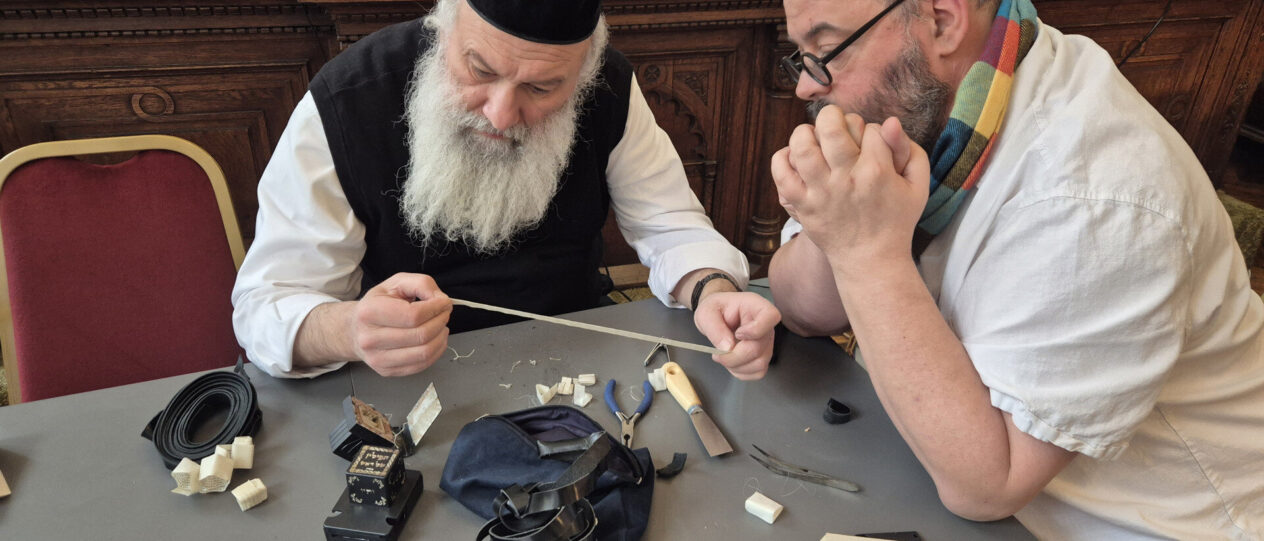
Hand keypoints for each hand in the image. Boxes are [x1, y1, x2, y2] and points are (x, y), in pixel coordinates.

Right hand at [351, 273, 452, 375]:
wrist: (355, 330)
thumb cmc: (378, 305)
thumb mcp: (396, 283)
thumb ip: (421, 284)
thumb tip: (440, 299)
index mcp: (370, 312)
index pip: (414, 315)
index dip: (436, 308)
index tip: (444, 302)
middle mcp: (370, 338)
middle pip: (421, 335)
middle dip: (441, 321)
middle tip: (444, 313)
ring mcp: (377, 358)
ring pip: (424, 352)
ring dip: (441, 337)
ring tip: (441, 326)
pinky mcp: (386, 371)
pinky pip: (421, 365)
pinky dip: (436, 351)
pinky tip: (436, 339)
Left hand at [693, 292, 781, 379]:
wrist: (718, 317)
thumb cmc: (716, 310)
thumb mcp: (707, 313)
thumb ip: (714, 328)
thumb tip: (727, 347)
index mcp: (756, 306)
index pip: (770, 316)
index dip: (755, 330)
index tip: (737, 334)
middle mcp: (767, 325)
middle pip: (758, 348)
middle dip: (733, 356)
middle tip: (717, 353)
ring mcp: (767, 342)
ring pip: (759, 363)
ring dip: (736, 365)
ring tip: (723, 356)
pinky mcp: (764, 357)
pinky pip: (758, 372)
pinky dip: (741, 372)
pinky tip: (732, 362)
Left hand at [771, 105, 930, 266]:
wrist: (871, 260)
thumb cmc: (896, 220)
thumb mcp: (917, 186)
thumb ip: (909, 149)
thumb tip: (889, 121)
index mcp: (878, 171)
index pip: (869, 128)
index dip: (870, 129)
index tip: (870, 143)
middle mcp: (847, 179)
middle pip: (831, 127)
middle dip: (833, 116)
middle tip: (835, 124)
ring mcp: (822, 192)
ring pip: (802, 146)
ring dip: (805, 133)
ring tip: (813, 138)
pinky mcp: (803, 205)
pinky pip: (782, 173)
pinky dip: (783, 158)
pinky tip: (795, 157)